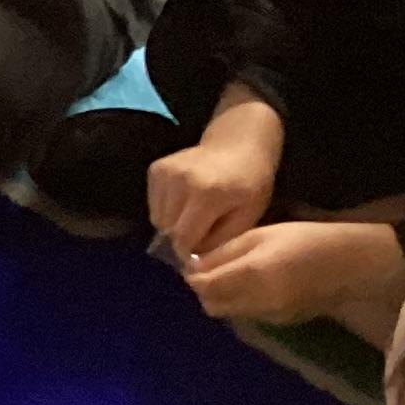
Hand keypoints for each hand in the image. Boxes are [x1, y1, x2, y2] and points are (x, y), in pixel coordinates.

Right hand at [148, 113, 283, 258]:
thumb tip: (196, 260)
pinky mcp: (156, 168)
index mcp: (207, 195)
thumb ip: (221, 240)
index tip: (198, 258)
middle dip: (180, 239)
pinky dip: (166, 210)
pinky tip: (185, 204)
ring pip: (157, 216)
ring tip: (193, 220)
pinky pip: (153, 202)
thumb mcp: (247, 215)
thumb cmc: (250, 183)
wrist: (237, 143)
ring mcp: (165, 172)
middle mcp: (180, 181)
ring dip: (172, 225)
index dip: (188, 253)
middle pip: (167, 228)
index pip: (183, 237)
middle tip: (198, 239)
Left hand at [183, 219, 404, 322]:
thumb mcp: (260, 235)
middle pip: (213, 305)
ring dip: (221, 296)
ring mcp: (274, 316)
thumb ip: (224, 252)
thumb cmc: (306, 238)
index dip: (193, 274)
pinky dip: (240, 301)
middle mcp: (261, 302)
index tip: (194, 260)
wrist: (353, 262)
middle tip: (210, 267)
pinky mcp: (284, 321)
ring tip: (230, 272)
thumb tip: (194, 266)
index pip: (204, 286)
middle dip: (204, 288)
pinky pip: (249, 314)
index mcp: (254, 275)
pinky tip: (251, 283)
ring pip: (230, 312)